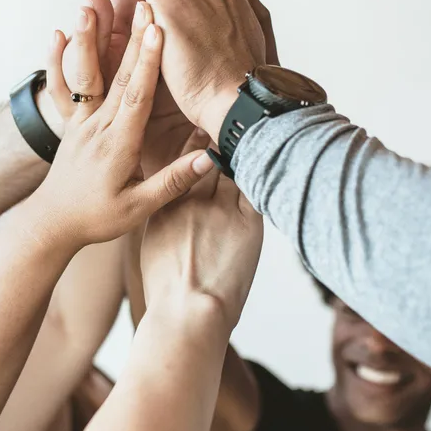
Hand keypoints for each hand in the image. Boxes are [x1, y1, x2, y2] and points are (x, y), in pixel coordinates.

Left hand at [30, 2, 215, 249]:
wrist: (52, 225)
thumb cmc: (97, 219)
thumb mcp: (139, 208)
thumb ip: (172, 182)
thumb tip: (208, 158)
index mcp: (118, 145)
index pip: (136, 97)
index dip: (148, 63)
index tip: (157, 31)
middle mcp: (97, 128)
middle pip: (116, 77)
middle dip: (131, 38)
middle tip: (143, 5)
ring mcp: (80, 124)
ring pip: (86, 76)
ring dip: (90, 39)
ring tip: (89, 6)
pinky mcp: (70, 124)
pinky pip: (62, 89)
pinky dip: (56, 61)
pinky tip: (56, 34)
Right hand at [140, 132, 263, 330]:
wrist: (187, 313)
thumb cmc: (169, 295)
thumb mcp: (155, 251)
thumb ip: (167, 226)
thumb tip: (179, 223)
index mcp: (165, 207)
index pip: (182, 164)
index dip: (194, 145)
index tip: (202, 130)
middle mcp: (191, 200)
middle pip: (210, 158)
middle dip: (220, 138)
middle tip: (235, 117)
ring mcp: (220, 208)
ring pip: (236, 167)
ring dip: (245, 149)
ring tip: (259, 130)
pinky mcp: (248, 222)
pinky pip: (258, 186)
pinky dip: (264, 170)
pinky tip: (276, 154)